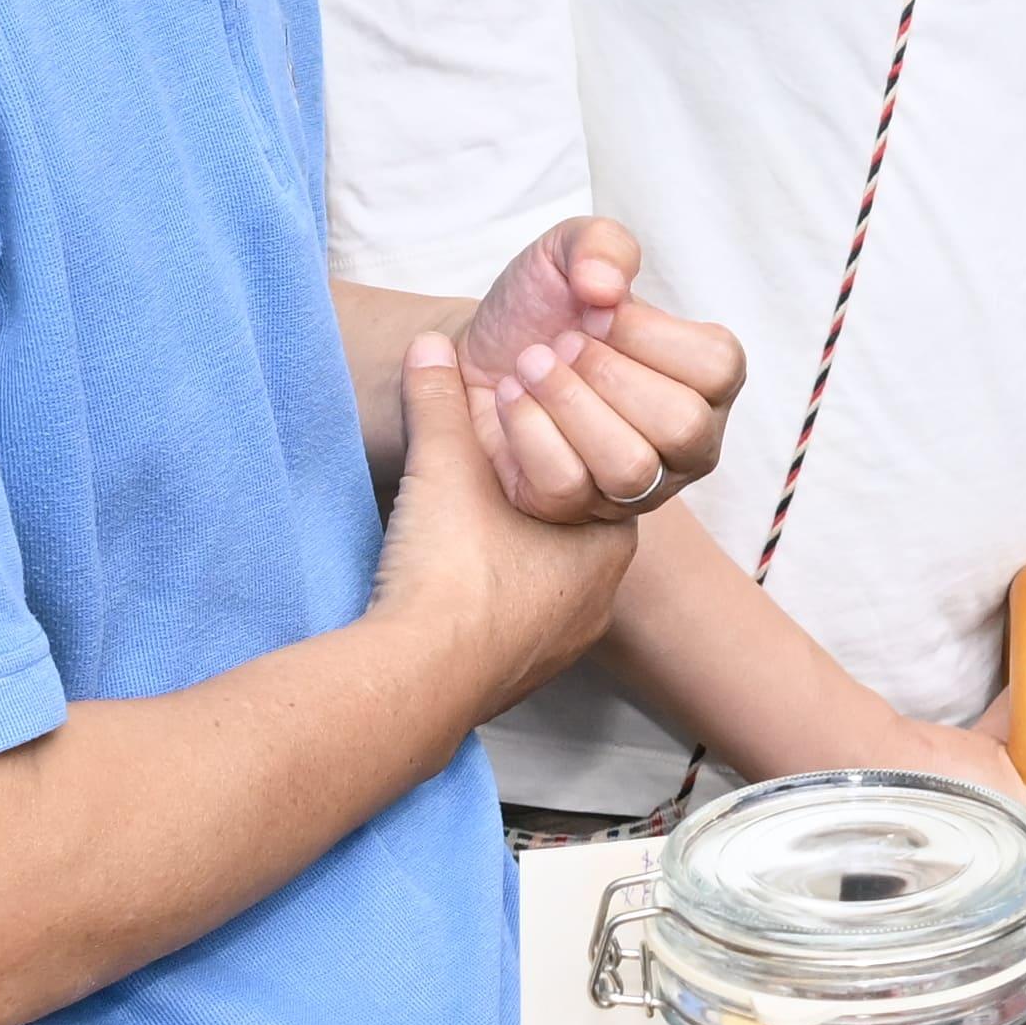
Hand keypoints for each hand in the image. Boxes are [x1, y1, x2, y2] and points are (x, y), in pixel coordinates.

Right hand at [374, 338, 639, 691]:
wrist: (421, 679)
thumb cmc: (453, 569)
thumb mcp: (444, 465)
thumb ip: (439, 401)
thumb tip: (427, 345)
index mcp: (604, 541)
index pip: (595, 475)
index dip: (556, 444)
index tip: (515, 432)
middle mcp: (599, 598)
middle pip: (568, 530)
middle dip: (528, 499)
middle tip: (485, 476)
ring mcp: (562, 646)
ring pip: (543, 584)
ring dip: (507, 555)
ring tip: (461, 530)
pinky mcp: (521, 678)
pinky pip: (513, 627)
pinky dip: (486, 601)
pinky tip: (451, 585)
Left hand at [456, 214, 743, 530]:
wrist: (476, 350)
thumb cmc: (543, 307)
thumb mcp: (570, 251)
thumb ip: (601, 245)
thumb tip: (607, 287)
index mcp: (707, 378)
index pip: (719, 368)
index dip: (650, 334)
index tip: (597, 310)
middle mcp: (688, 441)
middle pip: (682, 426)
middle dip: (606, 373)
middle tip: (562, 342)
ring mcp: (638, 486)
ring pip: (629, 468)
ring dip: (566, 401)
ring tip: (530, 365)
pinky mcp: (577, 512)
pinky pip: (567, 487)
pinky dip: (527, 429)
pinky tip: (510, 398)